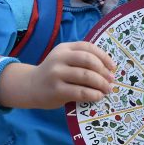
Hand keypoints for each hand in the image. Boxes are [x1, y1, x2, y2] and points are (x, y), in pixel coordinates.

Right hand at [0, 41, 115, 108]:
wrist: (30, 86)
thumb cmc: (54, 73)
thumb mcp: (64, 60)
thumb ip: (81, 59)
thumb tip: (108, 69)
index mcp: (64, 48)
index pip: (88, 47)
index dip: (103, 56)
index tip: (113, 67)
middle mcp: (60, 58)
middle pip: (88, 60)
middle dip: (103, 71)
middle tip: (111, 80)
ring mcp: (57, 74)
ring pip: (86, 76)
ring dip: (101, 83)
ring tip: (107, 89)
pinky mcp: (56, 90)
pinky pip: (80, 92)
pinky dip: (93, 94)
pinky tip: (98, 96)